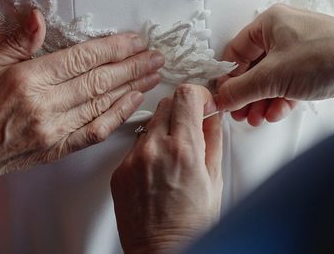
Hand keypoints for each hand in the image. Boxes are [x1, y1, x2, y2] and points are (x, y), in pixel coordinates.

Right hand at [0, 9, 163, 189]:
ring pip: (102, 103)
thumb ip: (15, 42)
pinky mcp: (57, 148)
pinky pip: (95, 131)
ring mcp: (54, 130)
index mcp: (28, 79)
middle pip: (99, 80)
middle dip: (132, 65)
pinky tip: (133, 102)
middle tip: (157, 55)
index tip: (135, 39)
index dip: (112, 47)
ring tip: (154, 73)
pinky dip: (117, 115)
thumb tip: (38, 16)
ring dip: (132, 87)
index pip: (81, 59)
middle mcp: (45, 105)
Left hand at [111, 84, 222, 253]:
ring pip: (150, 123)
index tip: (203, 105)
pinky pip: (136, 145)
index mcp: (184, 149)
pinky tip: (158, 171)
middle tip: (191, 128)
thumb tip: (212, 115)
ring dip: (164, 130)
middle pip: (167, 103)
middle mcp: (154, 149)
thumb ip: (213, 139)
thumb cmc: (190, 225)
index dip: (199, 96)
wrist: (161, 253)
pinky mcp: (119, 171)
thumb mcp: (214, 178)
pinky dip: (149, 149)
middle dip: (183, 110)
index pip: (187, 94)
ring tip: (175, 156)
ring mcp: (133, 160)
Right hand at [217, 4, 333, 124]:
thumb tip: (220, 98)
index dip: (227, 76)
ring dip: (262, 99)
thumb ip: (240, 90)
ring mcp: (301, 47)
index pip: (236, 50)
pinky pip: (290, 81)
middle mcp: (284, 30)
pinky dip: (281, 98)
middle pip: (254, 66)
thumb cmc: (324, 57)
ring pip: (272, 76)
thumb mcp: (272, 77)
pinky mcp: (315, 63)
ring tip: (258, 118)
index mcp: (269, 21)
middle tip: (240, 113)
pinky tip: (277, 113)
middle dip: (247, 94)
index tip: (223, 97)